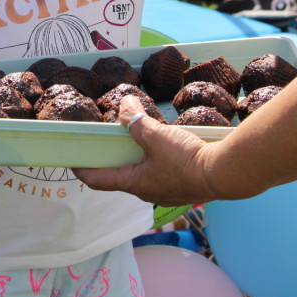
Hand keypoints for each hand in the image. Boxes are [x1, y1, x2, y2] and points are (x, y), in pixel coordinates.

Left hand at [73, 96, 216, 205]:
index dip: (82, 170)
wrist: (225, 174)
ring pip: (142, 174)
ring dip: (135, 158)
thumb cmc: (187, 161)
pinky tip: (162, 145)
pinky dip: (154, 159)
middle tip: (106, 143)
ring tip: (135, 139)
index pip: (98, 181)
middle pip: (120, 176)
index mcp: (134, 184)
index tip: (71, 161)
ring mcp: (166, 191)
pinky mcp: (182, 186)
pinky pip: (161, 172)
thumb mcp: (156, 136)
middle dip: (111, 160)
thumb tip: (124, 105)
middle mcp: (147, 192)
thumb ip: (136, 120)